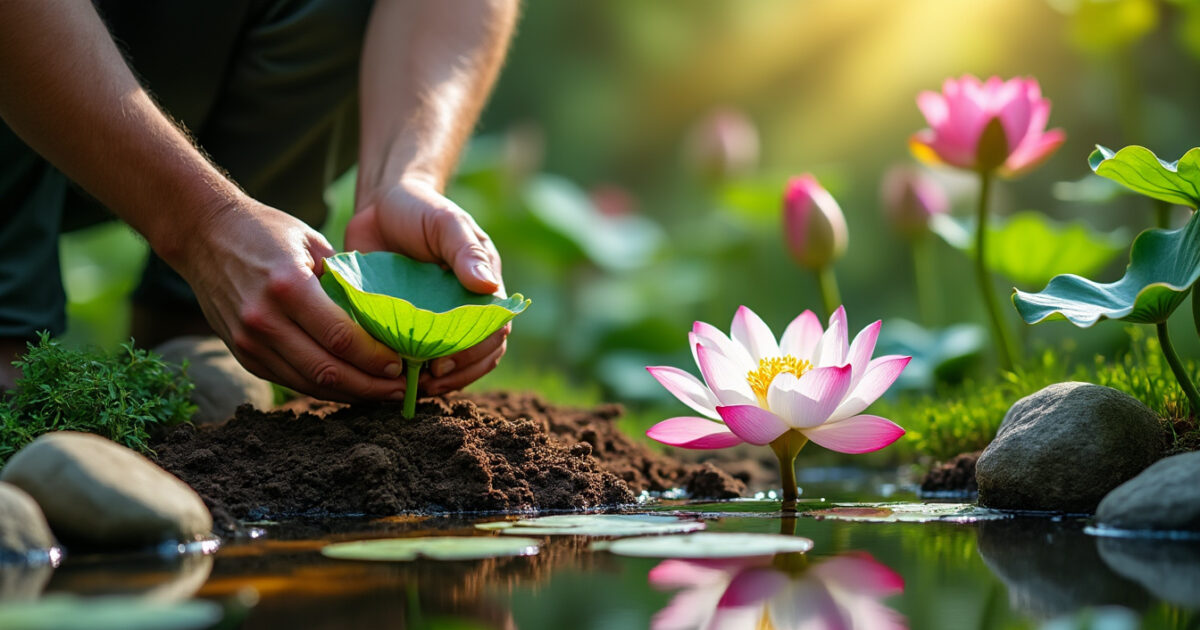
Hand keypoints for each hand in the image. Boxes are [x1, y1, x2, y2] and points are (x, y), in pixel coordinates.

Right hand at [173, 196, 409, 401]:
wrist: (202, 234)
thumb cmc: (265, 231)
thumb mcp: (312, 242)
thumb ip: (344, 280)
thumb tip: (384, 316)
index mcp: (288, 288)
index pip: (341, 338)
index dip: (375, 358)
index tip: (401, 365)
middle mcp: (265, 320)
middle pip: (328, 371)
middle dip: (370, 387)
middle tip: (401, 391)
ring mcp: (249, 342)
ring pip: (309, 384)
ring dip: (350, 395)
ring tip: (381, 395)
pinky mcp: (243, 355)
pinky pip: (290, 381)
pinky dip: (323, 389)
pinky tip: (349, 388)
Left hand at [346, 175, 508, 390]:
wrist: (379, 206)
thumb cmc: (420, 209)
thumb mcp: (446, 223)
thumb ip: (466, 251)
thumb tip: (488, 286)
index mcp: (483, 288)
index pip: (495, 329)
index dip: (475, 351)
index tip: (446, 361)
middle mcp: (465, 309)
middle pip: (480, 354)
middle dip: (459, 373)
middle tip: (429, 380)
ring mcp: (438, 320)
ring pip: (454, 363)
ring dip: (440, 381)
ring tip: (416, 386)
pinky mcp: (409, 325)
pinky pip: (418, 357)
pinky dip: (412, 372)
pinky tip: (398, 379)